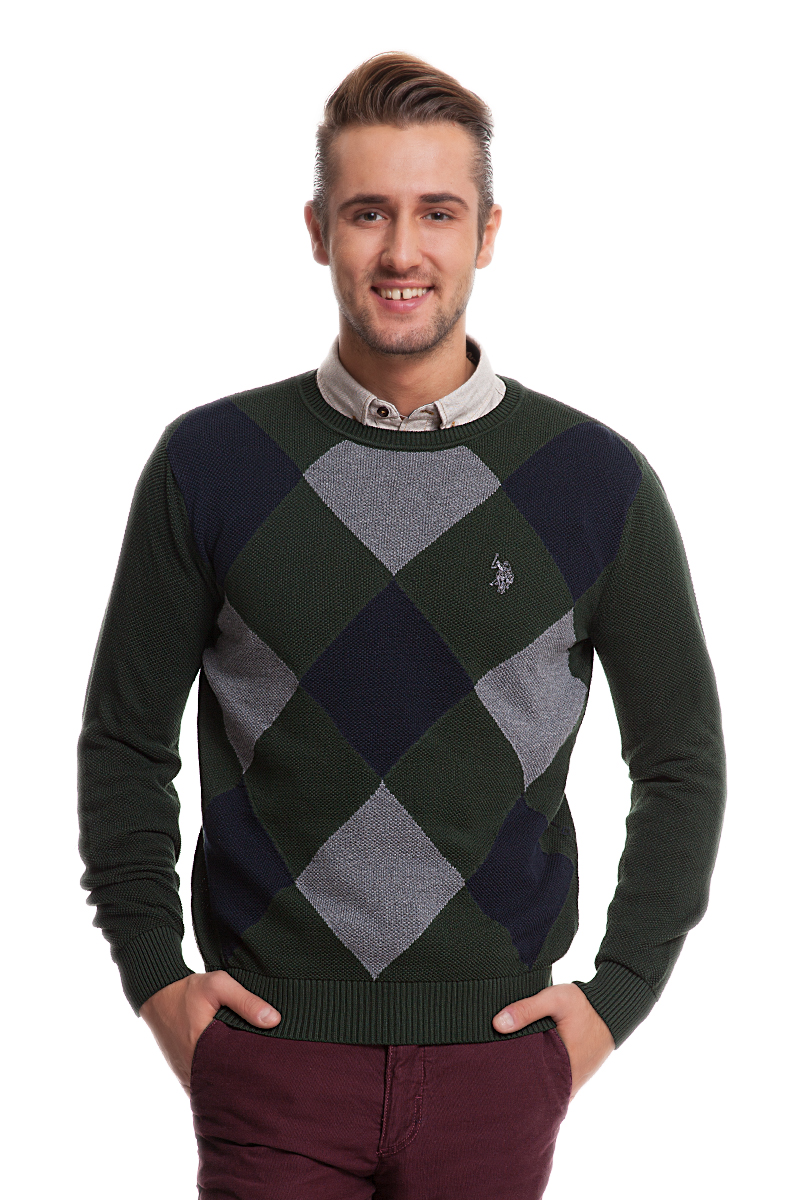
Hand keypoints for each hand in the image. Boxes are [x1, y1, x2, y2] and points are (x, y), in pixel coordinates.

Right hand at [139, 971, 280, 1094]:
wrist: (157, 995)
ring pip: (214, 1089)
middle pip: (226, 1087)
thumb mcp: (219, 986)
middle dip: (246, 1085)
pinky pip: (204, 1086)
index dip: (254, 1076)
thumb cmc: (188, 990)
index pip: (234, 1074)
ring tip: (255, 1082)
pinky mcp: (183, 1074)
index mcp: (201, 1048)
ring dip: (231, 1085)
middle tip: (269, 1082)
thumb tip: (274, 1020)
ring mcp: (186, 1074)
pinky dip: (218, 1083)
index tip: (272, 1073)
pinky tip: (234, 1078)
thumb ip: (246, 1001)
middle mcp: (192, 1068)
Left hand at [493, 982, 613, 1098]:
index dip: (511, 1090)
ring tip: (503, 1082)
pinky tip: (524, 1073)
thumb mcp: (555, 1000)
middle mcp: (569, 1081)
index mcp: (563, 1068)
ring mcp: (573, 1081)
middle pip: (537, 1096)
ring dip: (529, 1087)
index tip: (491, 1085)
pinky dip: (541, 1082)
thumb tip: (497, 1024)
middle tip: (492, 1086)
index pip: (532, 1091)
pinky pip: (554, 1086)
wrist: (610, 1009)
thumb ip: (527, 1009)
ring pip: (546, 1093)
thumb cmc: (583, 1005)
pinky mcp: (574, 1076)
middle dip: (516, 1092)